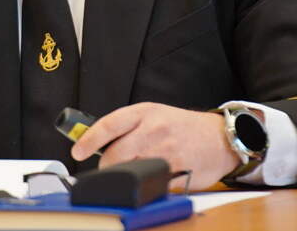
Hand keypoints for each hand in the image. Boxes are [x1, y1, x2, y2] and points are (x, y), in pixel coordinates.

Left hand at [71, 102, 239, 189]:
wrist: (219, 137)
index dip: (89, 140)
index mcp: (145, 112)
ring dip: (125, 176)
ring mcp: (166, 151)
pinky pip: (151, 183)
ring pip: (131, 171)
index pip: (109, 125)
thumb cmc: (182, 127)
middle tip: (106, 170)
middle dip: (106, 167)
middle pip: (116, 154)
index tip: (78, 151)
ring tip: (131, 172)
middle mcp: (154, 129)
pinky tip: (152, 178)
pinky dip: (146, 185)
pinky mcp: (176, 172)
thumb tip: (96, 142)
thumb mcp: (154, 115)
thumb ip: (128, 127)